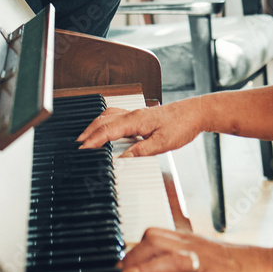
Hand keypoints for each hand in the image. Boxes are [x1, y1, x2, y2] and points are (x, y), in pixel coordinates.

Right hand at [76, 99, 205, 155]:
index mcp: (135, 120)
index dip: (93, 140)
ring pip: (108, 115)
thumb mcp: (162, 144)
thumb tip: (122, 159)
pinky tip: (105, 126)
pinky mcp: (140, 115)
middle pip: (103, 120)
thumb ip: (141, 151)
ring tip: (86, 136)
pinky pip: (116, 114)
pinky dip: (105, 120)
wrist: (195, 113)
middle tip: (77, 145)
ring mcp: (136, 113)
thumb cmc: (181, 125)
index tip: (82, 149)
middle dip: (88, 132)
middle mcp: (133, 114)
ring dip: (95, 125)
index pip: (107, 130)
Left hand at [122, 228, 272, 271]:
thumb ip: (187, 259)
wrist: (268, 268)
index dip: (135, 247)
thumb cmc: (240, 266)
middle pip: (157, 241)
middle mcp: (196, 248)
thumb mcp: (209, 256)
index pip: (156, 235)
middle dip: (134, 255)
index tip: (121, 262)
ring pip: (171, 260)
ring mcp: (206, 263)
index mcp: (192, 241)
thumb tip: (163, 270)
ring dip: (147, 270)